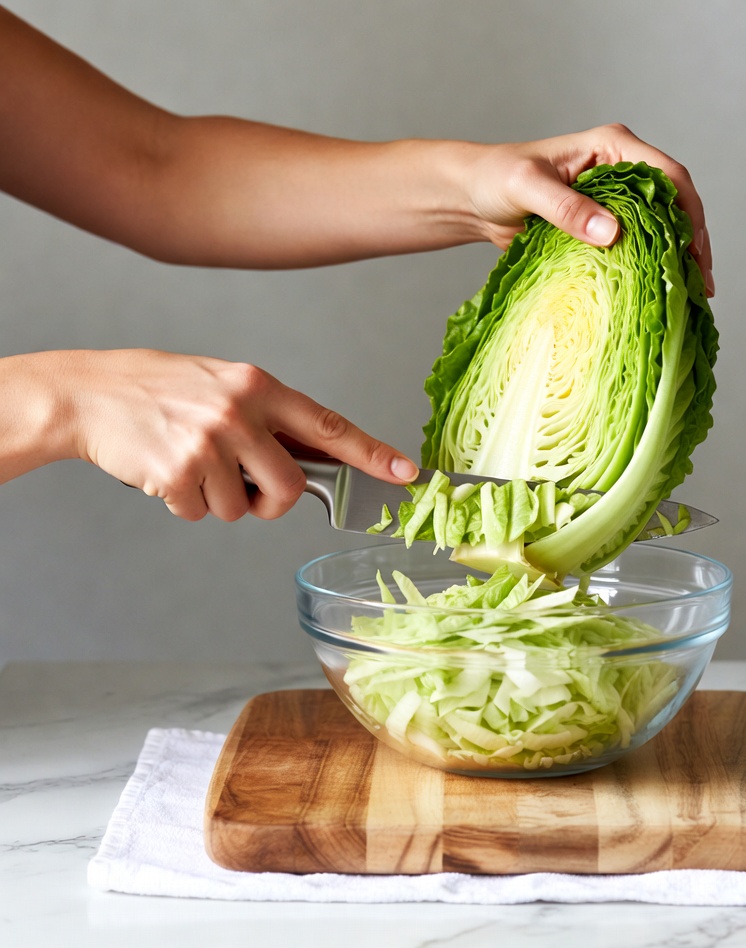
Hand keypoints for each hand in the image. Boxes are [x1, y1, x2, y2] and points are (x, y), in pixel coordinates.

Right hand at [63, 349, 417, 520]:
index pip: (329, 424)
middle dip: (272, 501)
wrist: (88, 393)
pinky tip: (166, 472)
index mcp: (258, 385)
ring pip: (242, 508)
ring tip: (189, 464)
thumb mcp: (223, 384)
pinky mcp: (178, 472)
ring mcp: (209, 442)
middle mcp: (240, 411)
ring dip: (219, 500)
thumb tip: (315, 455)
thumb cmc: (159, 389)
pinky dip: (185, 504)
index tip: (405, 472)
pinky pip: (201, 513)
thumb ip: (268, 416)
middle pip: (290, 487)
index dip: (372, 452)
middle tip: (245, 488)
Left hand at [464, 124, 713, 295]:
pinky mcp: (604, 228)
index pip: (668, 175)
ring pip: (662, 229)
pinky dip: (651, 269)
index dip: (689, 212)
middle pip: (675, 205)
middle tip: (703, 285)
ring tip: (693, 296)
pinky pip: (637, 247)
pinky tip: (662, 294)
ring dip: (678, 260)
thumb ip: (566, 208)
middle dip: (693, 243)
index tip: (696, 250)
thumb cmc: (496, 179)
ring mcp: (616, 201)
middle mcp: (622, 171)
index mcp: (612, 147)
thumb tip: (612, 232)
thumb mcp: (527, 188)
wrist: (474, 199)